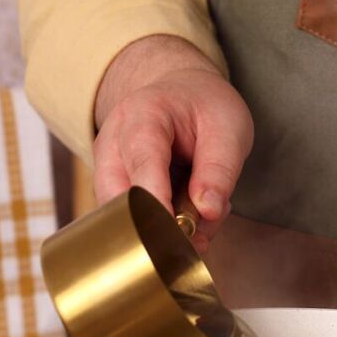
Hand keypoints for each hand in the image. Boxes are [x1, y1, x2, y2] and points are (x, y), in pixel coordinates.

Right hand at [93, 35, 253, 251]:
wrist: (180, 96)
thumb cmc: (203, 108)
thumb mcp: (229, 128)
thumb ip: (220, 170)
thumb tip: (207, 212)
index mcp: (143, 114)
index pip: (142, 161)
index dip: (155, 200)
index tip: (173, 233)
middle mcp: (113, 141)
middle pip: (117, 197)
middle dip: (156, 227)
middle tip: (199, 239)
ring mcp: (107, 168)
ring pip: (123, 218)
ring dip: (166, 231)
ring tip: (203, 216)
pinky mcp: (112, 191)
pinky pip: (131, 222)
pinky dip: (164, 228)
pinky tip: (190, 214)